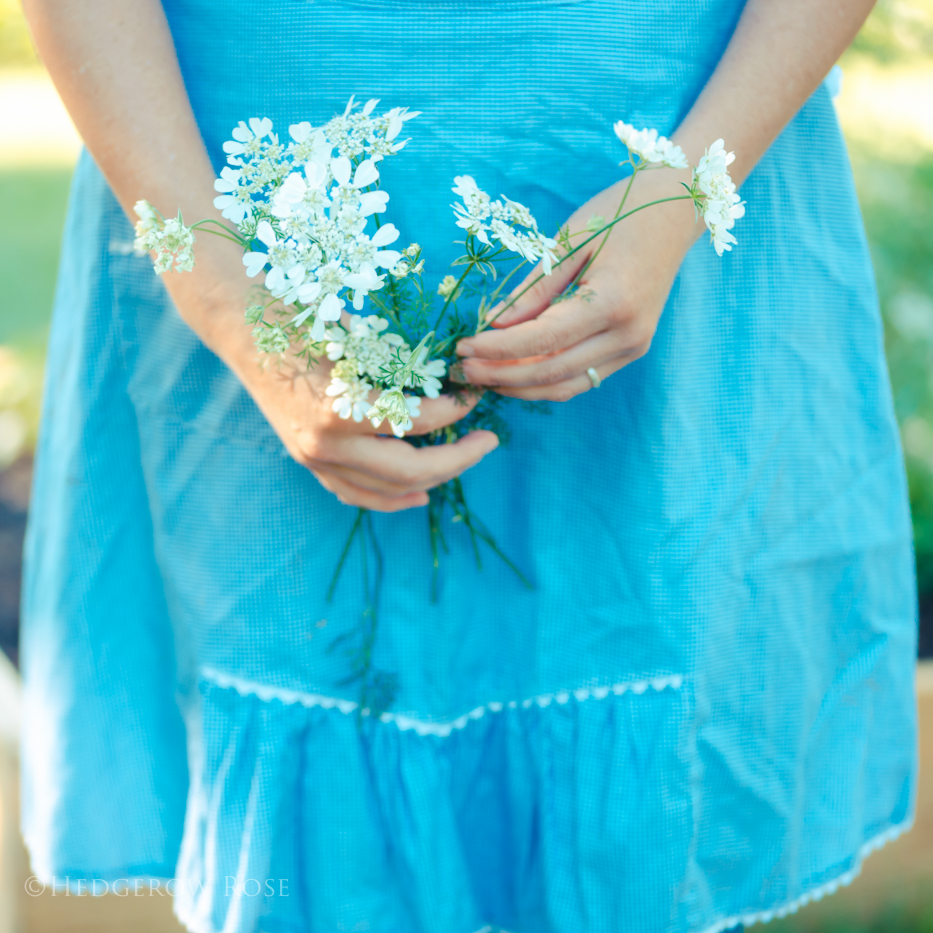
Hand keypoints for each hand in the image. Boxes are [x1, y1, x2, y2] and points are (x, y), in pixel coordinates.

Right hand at [165, 240, 497, 512]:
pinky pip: (356, 493)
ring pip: (385, 490)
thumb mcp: (354, 334)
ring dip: (432, 480)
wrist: (240, 329)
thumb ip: (397, 366)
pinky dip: (390, 498)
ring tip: (463, 460)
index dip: (456, 410)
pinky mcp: (308, 462)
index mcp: (341, 409)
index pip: (417, 421)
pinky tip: (420, 494)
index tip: (474, 396)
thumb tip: (447, 382)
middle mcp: (326, 445)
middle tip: (490, 441)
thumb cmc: (299, 317)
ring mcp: (313, 459)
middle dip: (459, 458)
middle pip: (410, 470)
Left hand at [455, 169, 698, 399]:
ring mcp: (634, 347)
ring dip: (520, 386)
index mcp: (613, 301)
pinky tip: (513, 372)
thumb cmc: (621, 212)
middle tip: (462, 369)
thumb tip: (495, 327)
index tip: (462, 347)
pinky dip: (545, 380)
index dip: (497, 350)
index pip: (542, 340)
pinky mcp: (632, 350)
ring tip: (482, 377)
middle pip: (552, 371)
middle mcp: (628, 334)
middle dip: (501, 375)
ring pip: (566, 384)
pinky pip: (582, 377)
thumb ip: (533, 290)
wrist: (677, 211)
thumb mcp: (569, 240)